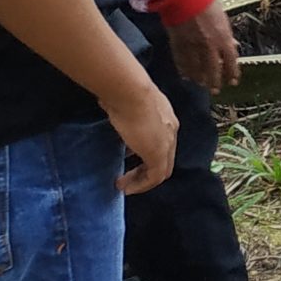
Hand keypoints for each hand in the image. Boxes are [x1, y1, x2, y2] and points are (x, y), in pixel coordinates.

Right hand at [103, 78, 178, 194]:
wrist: (131, 92)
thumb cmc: (124, 93)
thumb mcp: (125, 103)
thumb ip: (123, 109)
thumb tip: (109, 107)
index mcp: (165, 118)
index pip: (161, 142)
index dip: (146, 153)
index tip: (127, 159)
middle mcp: (171, 131)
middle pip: (164, 159)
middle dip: (144, 170)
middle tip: (126, 178)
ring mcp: (166, 144)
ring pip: (161, 170)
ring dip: (142, 180)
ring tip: (124, 185)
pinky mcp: (158, 155)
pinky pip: (154, 178)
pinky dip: (141, 185)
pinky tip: (126, 188)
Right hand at [166, 3, 242, 93]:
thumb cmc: (206, 1)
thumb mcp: (223, 17)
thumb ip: (227, 34)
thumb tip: (233, 45)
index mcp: (223, 38)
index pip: (231, 61)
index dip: (232, 72)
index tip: (232, 81)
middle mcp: (209, 46)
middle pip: (213, 70)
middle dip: (215, 81)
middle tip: (215, 89)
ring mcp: (192, 47)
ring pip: (196, 69)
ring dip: (199, 79)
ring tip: (201, 84)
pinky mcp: (177, 44)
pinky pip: (181, 62)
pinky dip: (184, 70)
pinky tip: (186, 76)